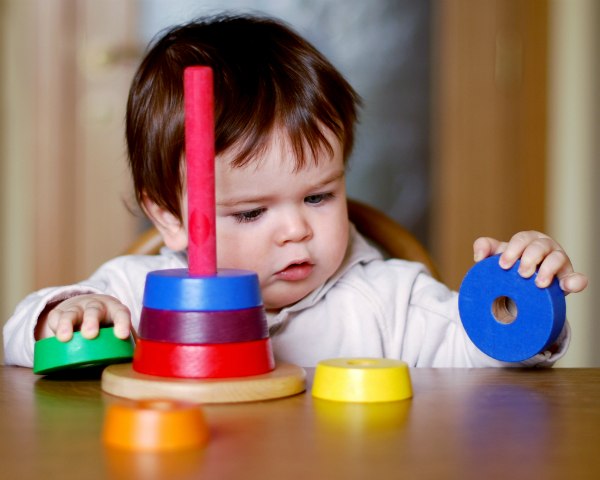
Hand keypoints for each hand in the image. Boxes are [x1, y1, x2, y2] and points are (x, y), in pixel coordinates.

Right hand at [37, 294, 131, 341]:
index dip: (122, 323)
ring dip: (68, 324)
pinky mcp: (59, 313)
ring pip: (72, 313)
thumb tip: (137, 364)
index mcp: (115, 310)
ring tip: (65, 338)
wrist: (85, 307)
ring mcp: (76, 308)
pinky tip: (54, 336)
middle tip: (91, 334)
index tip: (122, 335)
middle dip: (92, 322)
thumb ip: (127, 344)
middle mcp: (96, 306)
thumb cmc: (108, 325)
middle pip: (94, 311)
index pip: (121, 314)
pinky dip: (55, 325)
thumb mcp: (118, 330)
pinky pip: (56, 317)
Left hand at [473, 231, 587, 293]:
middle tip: (521, 274)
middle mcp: (545, 247)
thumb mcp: (497, 256)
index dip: (513, 250)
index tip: (503, 265)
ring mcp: (559, 262)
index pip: (522, 239)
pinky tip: (567, 287)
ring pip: (558, 258)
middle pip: (540, 247)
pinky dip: (575, 281)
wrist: (520, 289)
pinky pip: (577, 278)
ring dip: (548, 269)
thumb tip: (479, 256)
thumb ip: (486, 249)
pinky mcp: (568, 278)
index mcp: (527, 241)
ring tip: (539, 283)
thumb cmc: (509, 266)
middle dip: (530, 258)